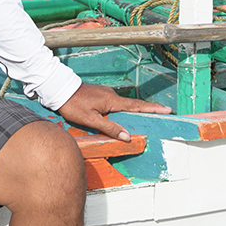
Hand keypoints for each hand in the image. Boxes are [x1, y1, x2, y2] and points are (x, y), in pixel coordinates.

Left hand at [56, 82, 170, 140]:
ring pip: (123, 105)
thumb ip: (109, 127)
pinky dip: (122, 111)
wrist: (59, 89)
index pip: (137, 106)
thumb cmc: (73, 104)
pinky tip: (121, 117)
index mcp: (112, 100)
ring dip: (134, 111)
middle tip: (161, 114)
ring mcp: (106, 94)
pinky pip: (115, 104)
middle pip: (133, 105)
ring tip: (144, 119)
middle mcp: (111, 95)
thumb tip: (127, 136)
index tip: (167, 109)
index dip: (152, 109)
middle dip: (147, 110)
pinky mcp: (100, 96)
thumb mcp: (90, 119)